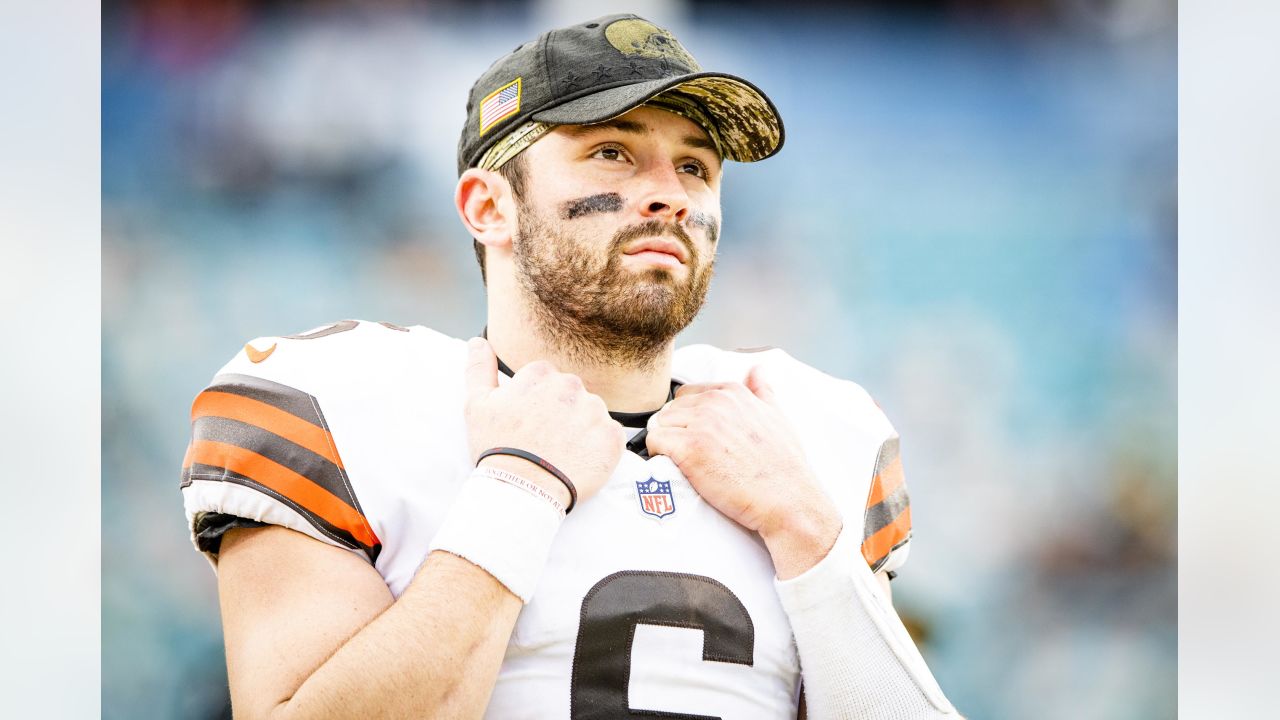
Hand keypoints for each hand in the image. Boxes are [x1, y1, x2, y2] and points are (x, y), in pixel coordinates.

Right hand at [464, 337, 624, 505]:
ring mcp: (594, 410)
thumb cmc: (497, 448)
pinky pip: (609, 435)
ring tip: (561, 452)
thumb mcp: (477, 405)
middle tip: (544, 439)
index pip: (545, 379)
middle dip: (560, 412)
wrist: (523, 490)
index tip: (527, 422)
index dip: (535, 403)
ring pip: (591, 413)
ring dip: (580, 428)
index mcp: (541, 373)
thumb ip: (480, 369)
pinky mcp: (612, 437)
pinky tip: (579, 460)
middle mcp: (571, 385)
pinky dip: (598, 447)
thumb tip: (478, 341)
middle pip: (570, 394)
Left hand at [645, 366, 841, 577]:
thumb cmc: (783, 465)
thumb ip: (762, 391)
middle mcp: (715, 402)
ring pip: (659, 424)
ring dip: (664, 443)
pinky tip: (673, 467)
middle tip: (687, 455)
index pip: (688, 395)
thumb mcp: (778, 417)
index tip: (696, 438)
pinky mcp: (690, 449)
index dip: (688, 419)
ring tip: (680, 463)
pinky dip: (657, 455)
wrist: (787, 499)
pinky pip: (654, 442)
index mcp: (732, 392)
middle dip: (674, 431)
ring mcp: (701, 424)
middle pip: (670, 409)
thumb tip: (757, 371)